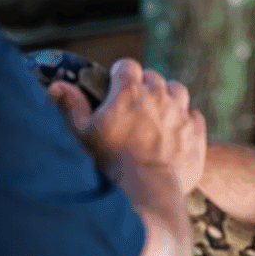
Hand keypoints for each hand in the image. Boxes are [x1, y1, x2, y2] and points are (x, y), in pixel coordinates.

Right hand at [47, 58, 206, 195]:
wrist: (147, 190)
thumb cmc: (109, 163)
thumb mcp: (82, 134)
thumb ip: (72, 107)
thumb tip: (59, 86)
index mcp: (129, 91)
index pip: (127, 65)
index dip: (121, 74)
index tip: (116, 85)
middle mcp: (158, 95)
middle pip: (153, 77)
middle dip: (144, 86)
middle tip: (134, 105)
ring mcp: (180, 112)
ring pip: (177, 90)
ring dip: (168, 97)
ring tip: (158, 113)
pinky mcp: (196, 131)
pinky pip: (194, 115)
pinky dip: (186, 119)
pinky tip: (176, 131)